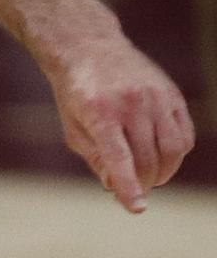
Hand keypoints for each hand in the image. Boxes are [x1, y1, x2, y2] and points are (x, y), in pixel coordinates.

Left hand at [44, 35, 194, 211]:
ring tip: (150, 178)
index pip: (119, 157)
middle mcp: (131, 103)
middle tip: (136, 191)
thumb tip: (116, 187)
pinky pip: (184, 134)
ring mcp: (156, 97)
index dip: (129, 186)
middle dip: (144, 182)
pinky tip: (162, 157)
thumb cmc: (76, 94)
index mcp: (100, 112)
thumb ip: (95, 158)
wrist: (89, 48)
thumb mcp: (73, 128)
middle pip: (148, 157)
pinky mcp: (172, 94)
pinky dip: (177, 153)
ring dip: (165, 172)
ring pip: (173, 149)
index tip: (137, 208)